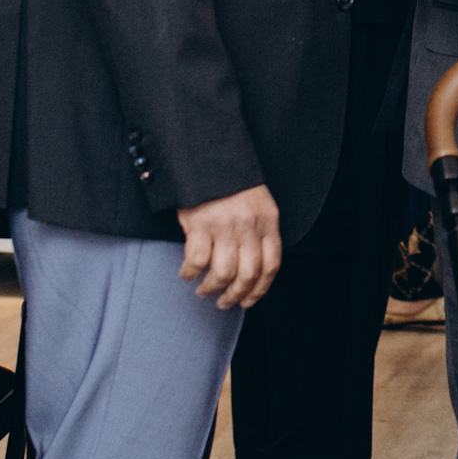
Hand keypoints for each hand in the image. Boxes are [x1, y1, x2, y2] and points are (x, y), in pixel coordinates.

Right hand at [178, 183, 281, 307]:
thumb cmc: (230, 181)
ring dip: (212, 289)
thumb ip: (259, 230)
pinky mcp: (199, 224)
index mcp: (267, 221)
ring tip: (204, 291)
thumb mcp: (257, 202)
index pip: (271, 265)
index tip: (249, 300)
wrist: (207, 155)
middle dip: (236, 295)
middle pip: (248, 274)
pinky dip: (190, 273)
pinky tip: (187, 274)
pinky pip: (196, 261)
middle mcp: (249, 226)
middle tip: (224, 303)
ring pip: (223, 273)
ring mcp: (224, 226)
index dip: (260, 289)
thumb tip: (252, 267)